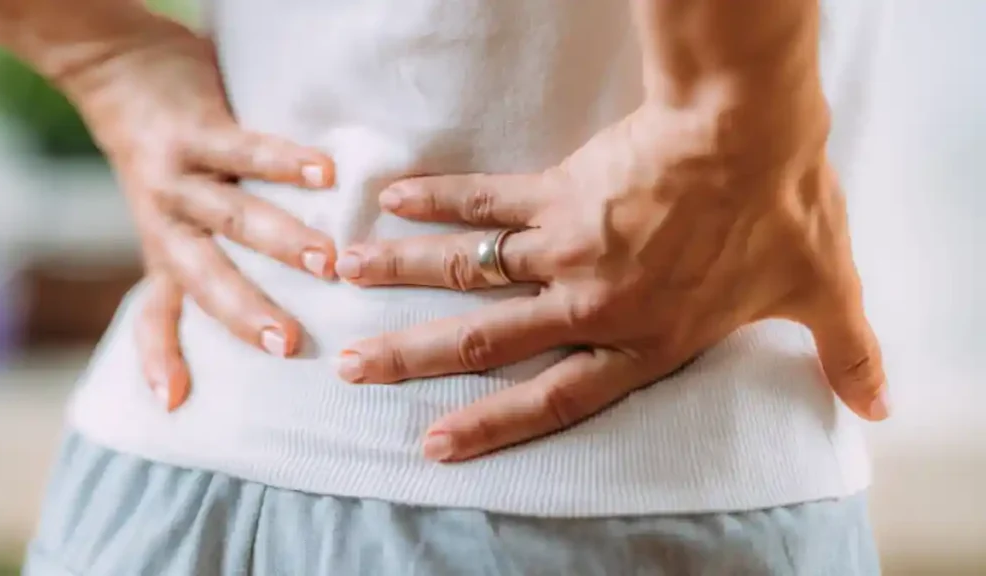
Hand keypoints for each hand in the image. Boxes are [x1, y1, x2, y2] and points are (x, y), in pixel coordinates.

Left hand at [68, 17, 336, 409]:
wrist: (121, 74)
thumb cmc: (170, 159)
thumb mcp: (172, 218)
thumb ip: (211, 256)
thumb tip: (279, 303)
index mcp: (165, 251)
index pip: (155, 313)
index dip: (158, 357)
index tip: (174, 402)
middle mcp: (168, 223)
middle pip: (204, 276)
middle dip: (247, 313)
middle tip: (291, 344)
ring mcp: (180, 178)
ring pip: (232, 216)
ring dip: (281, 241)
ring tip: (329, 262)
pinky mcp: (197, 130)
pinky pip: (244, 148)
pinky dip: (285, 162)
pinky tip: (325, 172)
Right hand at [335, 105, 886, 462]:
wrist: (751, 131)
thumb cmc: (784, 212)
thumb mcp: (821, 293)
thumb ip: (845, 355)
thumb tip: (880, 405)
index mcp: (644, 340)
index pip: (554, 397)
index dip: (492, 425)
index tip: (436, 443)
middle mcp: (592, 304)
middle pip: (487, 340)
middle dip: (414, 359)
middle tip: (354, 368)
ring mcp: (567, 247)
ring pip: (469, 269)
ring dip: (402, 274)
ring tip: (343, 274)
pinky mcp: (559, 192)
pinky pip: (486, 200)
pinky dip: (438, 199)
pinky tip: (393, 198)